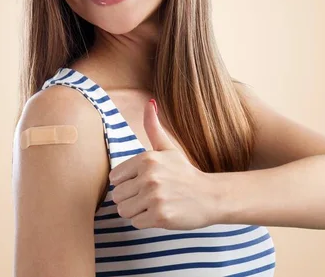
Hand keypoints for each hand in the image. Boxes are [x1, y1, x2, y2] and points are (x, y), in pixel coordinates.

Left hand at [108, 100, 216, 229]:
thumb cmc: (184, 172)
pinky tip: (160, 213)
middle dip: (130, 199)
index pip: (115, 179)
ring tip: (154, 204)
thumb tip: (150, 102)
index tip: (143, 183)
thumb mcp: (168, 148)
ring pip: (124, 211)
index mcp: (147, 159)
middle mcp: (149, 177)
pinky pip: (136, 222)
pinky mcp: (160, 216)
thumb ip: (154, 127)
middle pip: (117, 196)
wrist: (210, 196)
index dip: (127, 183)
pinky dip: (146, 221)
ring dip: (136, 211)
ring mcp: (154, 197)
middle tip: (150, 196)